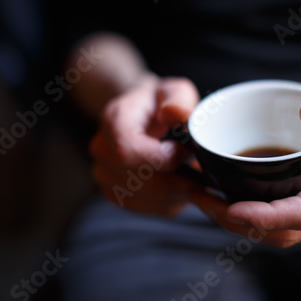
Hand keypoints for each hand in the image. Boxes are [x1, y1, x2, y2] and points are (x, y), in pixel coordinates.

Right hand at [89, 75, 204, 215]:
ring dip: (180, 190)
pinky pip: (152, 209)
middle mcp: (102, 149)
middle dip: (179, 178)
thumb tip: (174, 114)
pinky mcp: (117, 195)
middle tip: (198, 165)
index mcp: (114, 119)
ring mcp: (105, 175)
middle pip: (143, 181)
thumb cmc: (161, 103)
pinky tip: (182, 183)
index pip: (129, 151)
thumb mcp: (176, 91)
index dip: (162, 159)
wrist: (143, 116)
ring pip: (151, 198)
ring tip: (192, 172)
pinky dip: (175, 200)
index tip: (184, 151)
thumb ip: (179, 100)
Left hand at [192, 73, 300, 247]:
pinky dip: (251, 218)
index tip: (228, 206)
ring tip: (202, 198)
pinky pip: (283, 225)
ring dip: (239, 224)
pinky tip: (225, 197)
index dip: (264, 216)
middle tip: (199, 197)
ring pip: (281, 235)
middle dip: (237, 222)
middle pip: (284, 232)